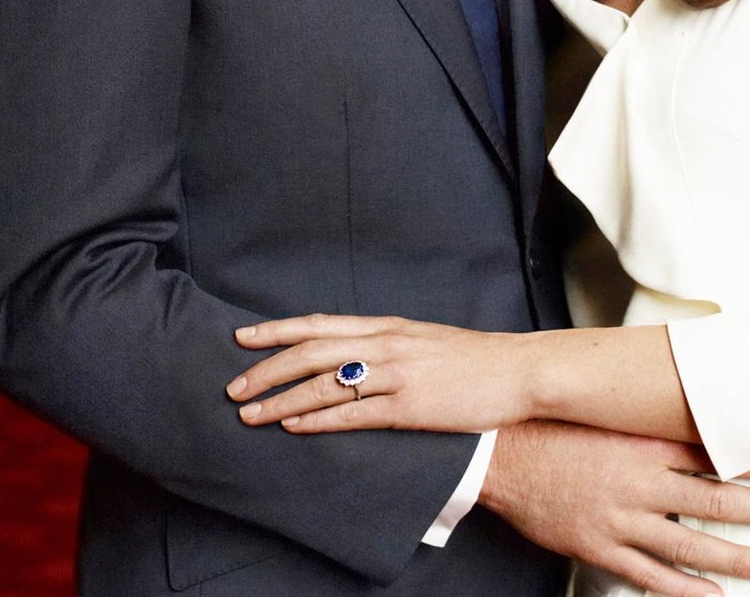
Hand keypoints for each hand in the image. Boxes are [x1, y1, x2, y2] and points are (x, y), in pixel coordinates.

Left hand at [228, 312, 530, 432]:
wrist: (516, 370)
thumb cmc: (471, 358)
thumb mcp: (422, 339)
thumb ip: (386, 343)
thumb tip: (350, 352)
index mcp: (387, 326)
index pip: (320, 323)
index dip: (278, 330)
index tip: (243, 337)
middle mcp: (386, 344)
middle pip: (312, 351)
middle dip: (267, 369)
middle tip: (232, 386)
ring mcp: (397, 374)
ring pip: (324, 383)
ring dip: (282, 399)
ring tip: (251, 413)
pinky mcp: (410, 405)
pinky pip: (354, 413)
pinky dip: (319, 419)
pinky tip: (294, 426)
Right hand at [481, 421, 749, 596]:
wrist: (500, 451)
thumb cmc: (554, 424)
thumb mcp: (604, 405)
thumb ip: (647, 409)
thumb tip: (688, 394)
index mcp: (641, 439)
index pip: (714, 450)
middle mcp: (637, 479)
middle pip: (714, 498)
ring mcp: (620, 518)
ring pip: (689, 543)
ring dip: (735, 557)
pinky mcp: (600, 546)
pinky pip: (649, 575)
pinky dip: (684, 590)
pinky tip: (712, 596)